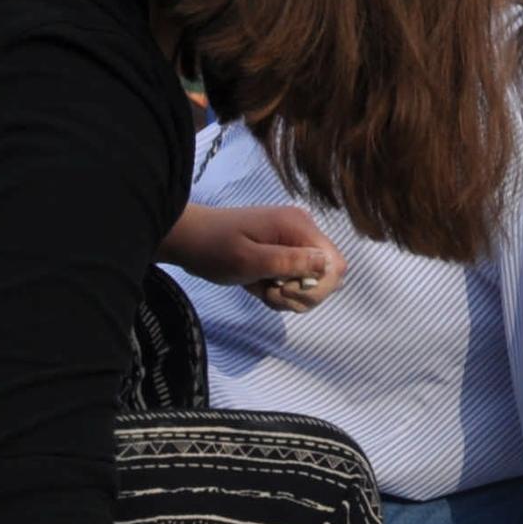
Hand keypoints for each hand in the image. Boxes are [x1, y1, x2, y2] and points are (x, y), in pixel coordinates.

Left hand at [163, 202, 345, 307]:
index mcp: (298, 226)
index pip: (334, 264)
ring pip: (314, 283)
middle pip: (328, 276)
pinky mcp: (287, 253)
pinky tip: (262, 287)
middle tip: (269, 293)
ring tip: (262, 290)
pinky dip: (283, 293)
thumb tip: (326, 264)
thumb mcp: (248, 259)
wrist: (188, 239)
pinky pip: (300, 281)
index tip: (284, 292)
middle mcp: (303, 231)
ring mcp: (296, 242)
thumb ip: (288, 262)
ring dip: (290, 297)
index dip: (317, 287)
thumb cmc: (213, 247)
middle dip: (302, 295)